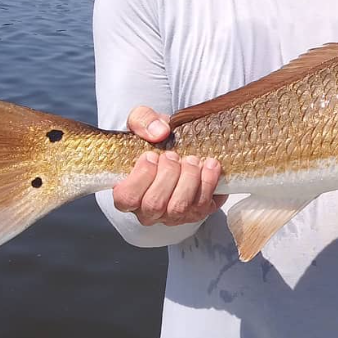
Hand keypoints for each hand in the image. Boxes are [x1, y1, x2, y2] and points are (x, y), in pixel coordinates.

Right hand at [112, 105, 225, 225]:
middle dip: (167, 175)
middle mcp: (148, 211)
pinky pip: (202, 205)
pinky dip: (208, 182)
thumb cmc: (156, 141)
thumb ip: (143, 121)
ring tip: (191, 160)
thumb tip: (160, 132)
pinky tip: (210, 165)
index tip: (151, 156)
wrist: (183, 146)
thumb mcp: (143, 123)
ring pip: (178, 208)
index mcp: (128, 194)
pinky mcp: (196, 213)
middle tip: (173, 156)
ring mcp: (173, 216)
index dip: (141, 177)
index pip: (127, 198)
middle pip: (154, 204)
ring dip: (188, 179)